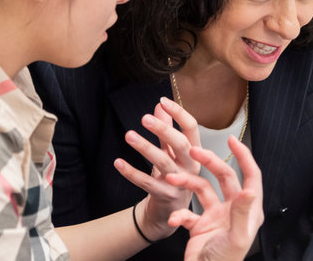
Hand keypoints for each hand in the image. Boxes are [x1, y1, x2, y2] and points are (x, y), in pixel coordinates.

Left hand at [114, 97, 201, 240]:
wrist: (171, 211)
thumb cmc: (173, 176)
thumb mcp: (172, 152)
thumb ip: (166, 130)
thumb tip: (160, 106)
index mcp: (194, 152)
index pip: (191, 128)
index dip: (179, 113)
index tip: (163, 101)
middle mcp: (190, 166)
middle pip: (180, 144)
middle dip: (163, 129)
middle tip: (145, 118)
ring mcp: (179, 182)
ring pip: (163, 162)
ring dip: (145, 148)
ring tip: (129, 135)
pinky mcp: (164, 195)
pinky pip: (146, 182)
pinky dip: (131, 172)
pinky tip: (118, 162)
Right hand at [166, 136, 263, 260]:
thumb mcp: (237, 238)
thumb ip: (242, 213)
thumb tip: (249, 189)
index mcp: (248, 210)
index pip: (250, 176)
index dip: (243, 156)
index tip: (233, 140)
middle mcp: (233, 209)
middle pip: (223, 177)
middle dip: (209, 161)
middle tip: (193, 150)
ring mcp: (215, 216)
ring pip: (201, 189)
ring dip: (186, 183)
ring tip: (172, 179)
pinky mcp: (199, 225)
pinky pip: (187, 212)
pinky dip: (179, 213)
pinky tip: (174, 219)